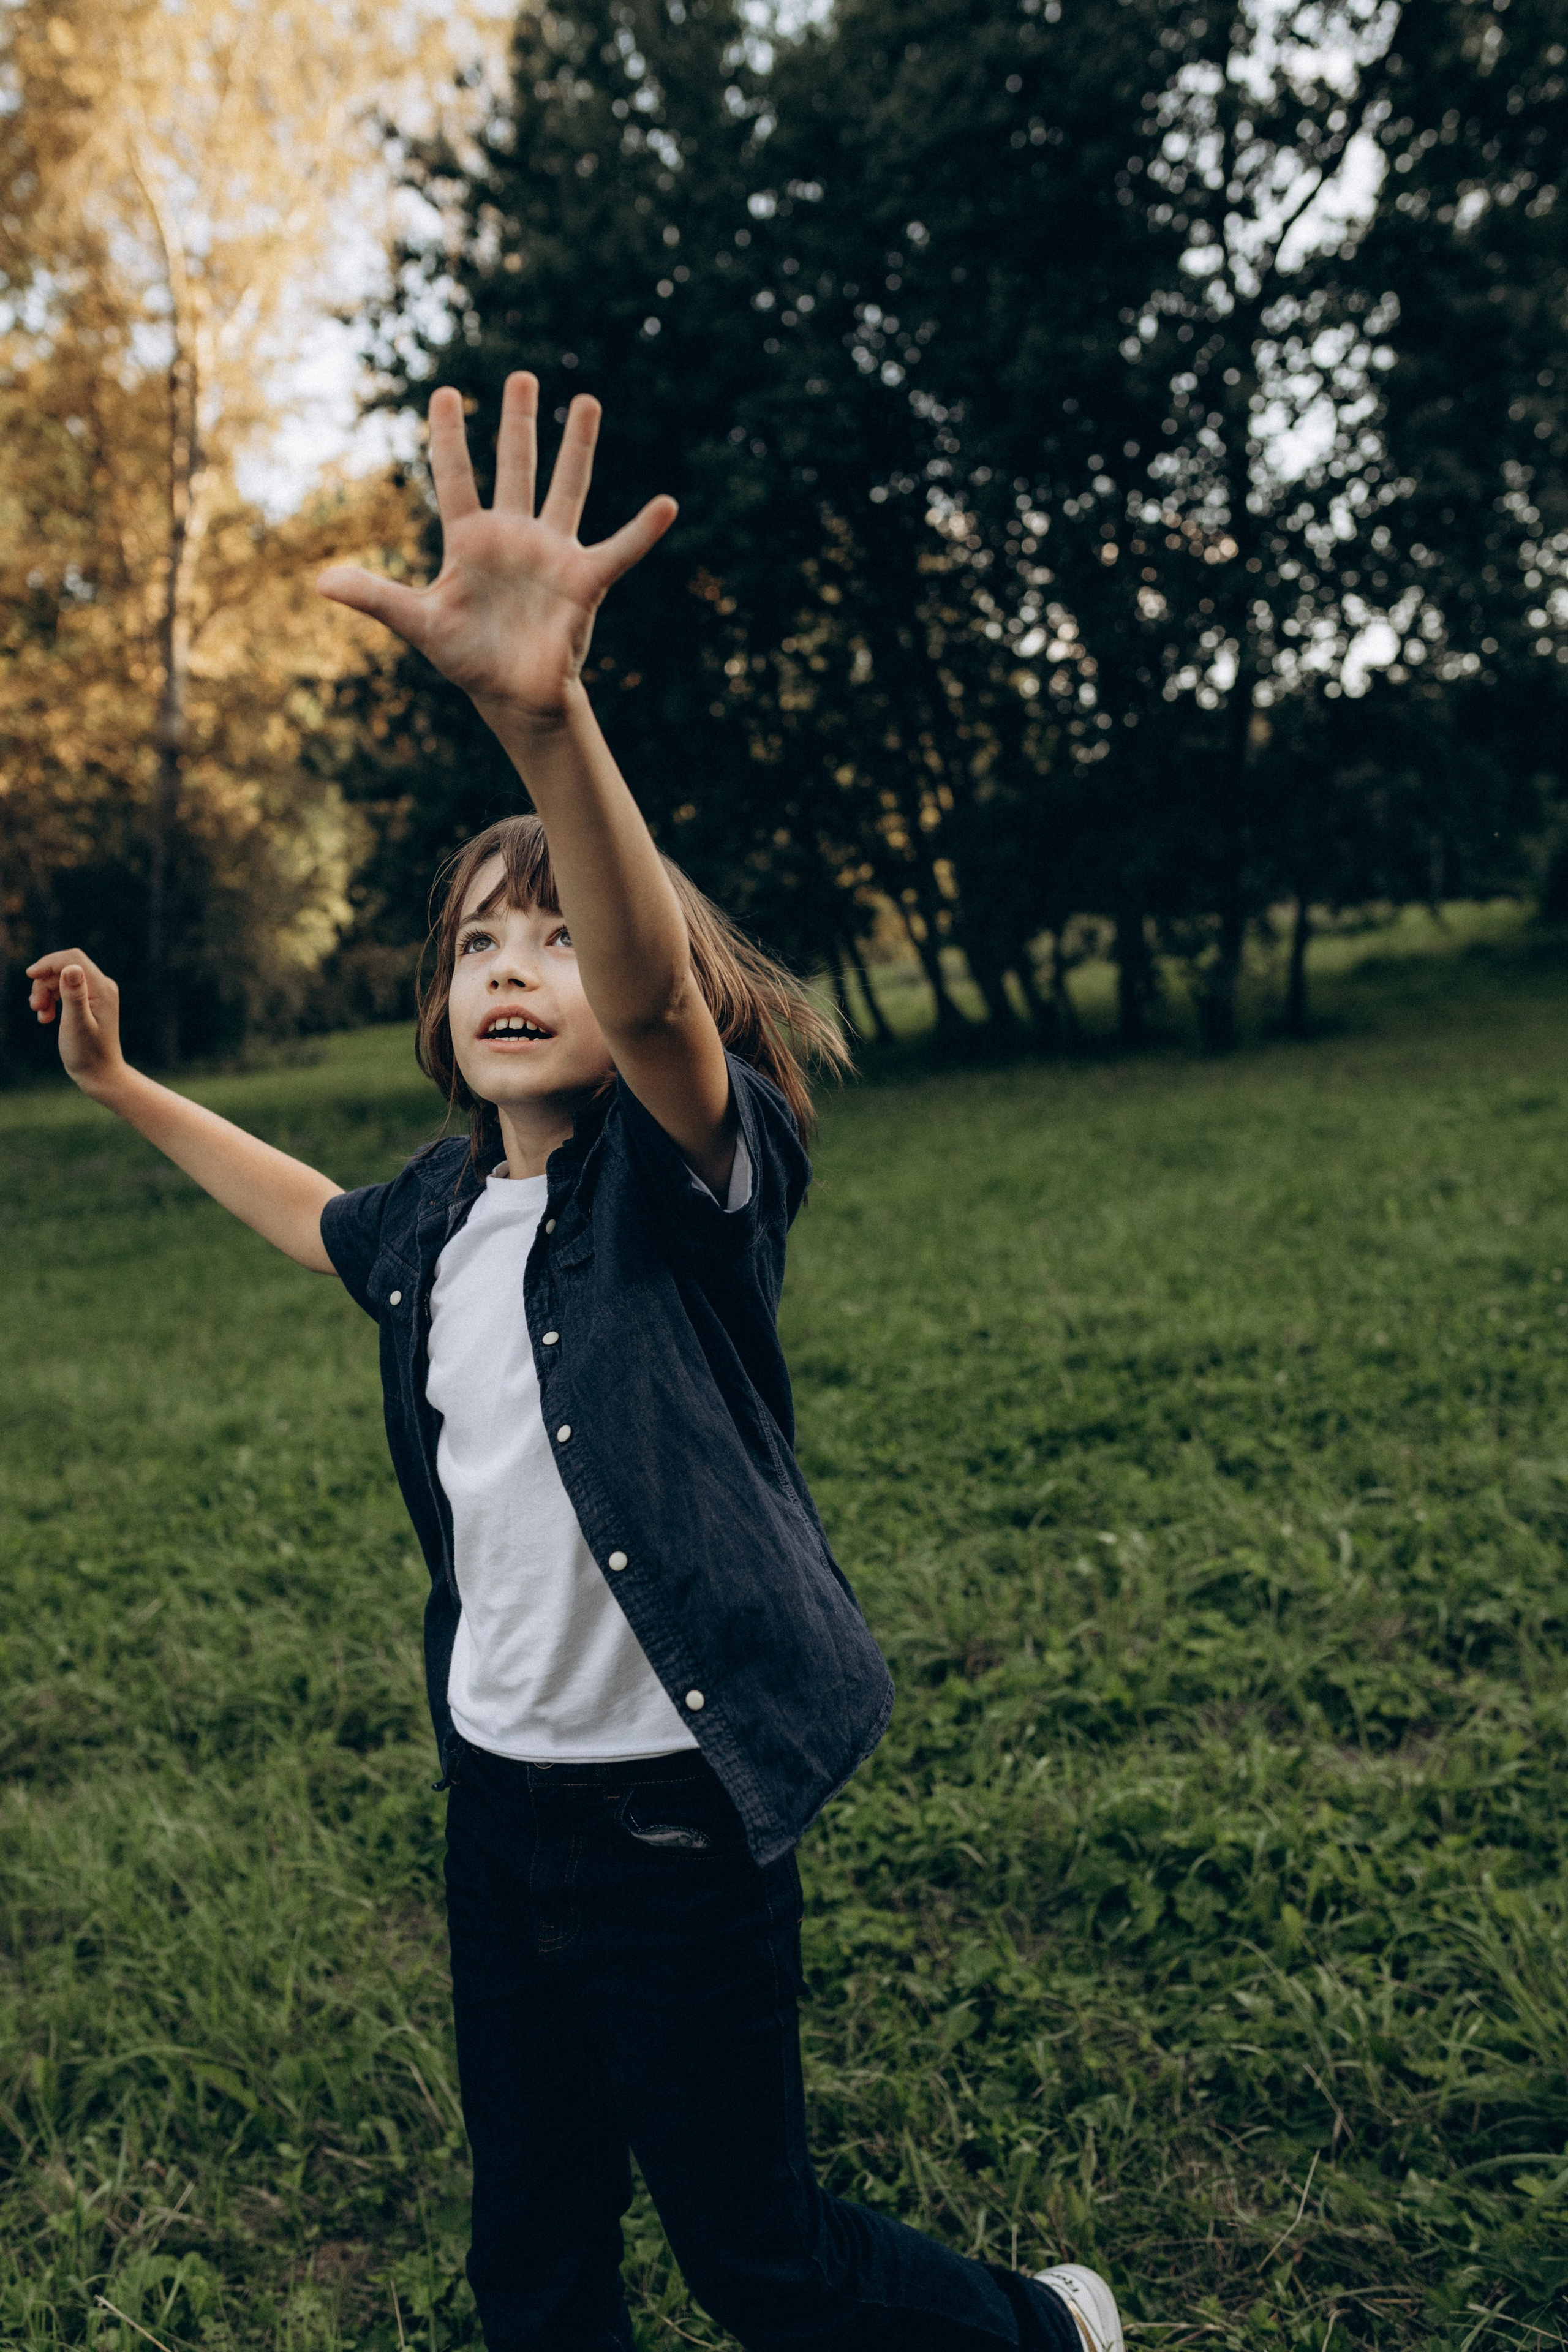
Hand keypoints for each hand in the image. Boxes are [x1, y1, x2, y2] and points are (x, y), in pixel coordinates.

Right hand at [26, 948, 127, 1095]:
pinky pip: (62, 992)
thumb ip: (73, 996)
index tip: (30, 975)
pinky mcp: (87, 1003)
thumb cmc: (88, 1053)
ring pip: (60, 980)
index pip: (73, 959)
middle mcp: (101, 987)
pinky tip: (45, 1019)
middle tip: (35, 1006)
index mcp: (102, 988)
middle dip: (44, 983)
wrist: (100, 1075)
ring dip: (44, 994)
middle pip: (64, 968)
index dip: (49, 963)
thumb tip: (70, 967)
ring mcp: (95, 995)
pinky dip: (50, 1002)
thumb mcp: (77, 1024)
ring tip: (41, 1015)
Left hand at [317, 374, 676, 731]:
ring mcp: (551, 553)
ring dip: (578, 447)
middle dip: (518, 421)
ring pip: (566, 488)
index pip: (455, 475)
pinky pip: (618, 550)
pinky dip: (642, 531)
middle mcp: (512, 536)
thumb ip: (375, 596)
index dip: (449, 436)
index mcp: (469, 539)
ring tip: (587, 401)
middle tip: (520, 376)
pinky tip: (666, 505)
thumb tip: (319, 581)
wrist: (513, 698)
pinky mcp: (583, 580)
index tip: (445, 393)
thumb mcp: (416, 623)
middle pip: (515, 466)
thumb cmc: (466, 658)